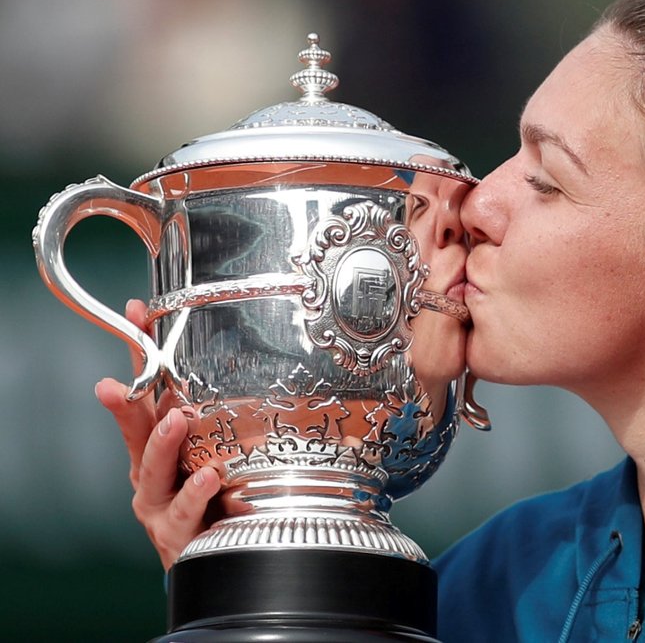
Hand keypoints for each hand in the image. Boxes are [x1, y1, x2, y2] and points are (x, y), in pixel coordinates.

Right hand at [95, 299, 220, 569]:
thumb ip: (246, 423)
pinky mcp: (173, 534)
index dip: (142, 351)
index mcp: (160, 444)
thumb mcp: (224, 455)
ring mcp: (158, 503)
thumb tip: (291, 381)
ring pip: (152, 471)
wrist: (208, 562)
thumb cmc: (214, 502)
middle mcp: (151, 471)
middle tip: (123, 380)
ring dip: (163, 443)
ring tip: (178, 421)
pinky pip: (182, 512)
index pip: (148, 389)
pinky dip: (195, 495)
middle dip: (128, 401)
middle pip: (137, 428)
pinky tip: (209, 478)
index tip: (139, 312)